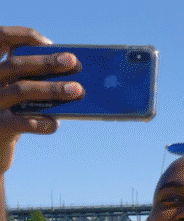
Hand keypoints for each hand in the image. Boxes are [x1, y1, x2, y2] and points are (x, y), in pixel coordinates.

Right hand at [0, 26, 81, 173]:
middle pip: (15, 65)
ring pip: (21, 90)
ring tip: (78, 90)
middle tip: (73, 61)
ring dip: (52, 89)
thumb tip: (72, 74)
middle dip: (47, 62)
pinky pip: (25, 123)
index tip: (48, 43)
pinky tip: (56, 124)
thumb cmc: (12, 116)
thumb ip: (32, 82)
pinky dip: (45, 122)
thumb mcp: (17, 95)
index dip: (22, 36)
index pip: (0, 39)